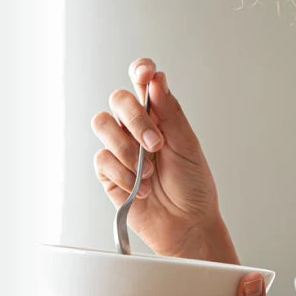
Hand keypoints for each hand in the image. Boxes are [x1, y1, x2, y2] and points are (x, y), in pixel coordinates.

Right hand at [92, 58, 234, 260]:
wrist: (187, 224)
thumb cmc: (193, 186)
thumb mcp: (188, 146)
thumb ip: (170, 113)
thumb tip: (157, 79)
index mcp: (160, 116)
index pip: (143, 83)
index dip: (140, 71)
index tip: (145, 73)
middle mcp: (137, 128)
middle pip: (118, 99)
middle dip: (136, 120)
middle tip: (156, 144)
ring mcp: (121, 149)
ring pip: (103, 125)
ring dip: (127, 149)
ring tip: (149, 171)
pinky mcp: (108, 172)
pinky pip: (102, 159)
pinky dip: (124, 175)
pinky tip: (141, 188)